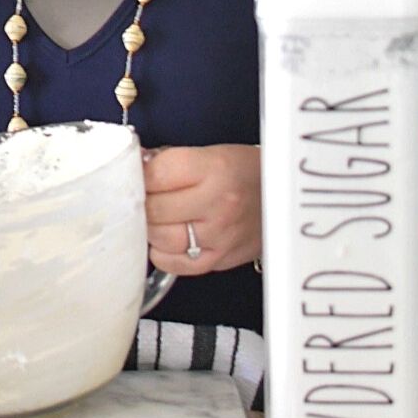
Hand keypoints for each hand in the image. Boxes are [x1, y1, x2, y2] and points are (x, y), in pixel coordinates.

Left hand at [143, 145, 261, 275]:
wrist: (285, 199)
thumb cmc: (243, 173)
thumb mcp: (210, 154)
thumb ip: (168, 162)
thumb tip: (131, 169)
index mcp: (214, 169)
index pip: (154, 175)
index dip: (138, 176)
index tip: (137, 177)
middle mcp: (218, 203)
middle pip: (152, 209)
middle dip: (141, 203)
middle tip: (144, 198)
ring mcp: (219, 235)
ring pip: (158, 238)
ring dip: (149, 228)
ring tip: (156, 217)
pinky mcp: (219, 259)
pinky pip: (173, 263)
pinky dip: (161, 252)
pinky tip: (166, 240)